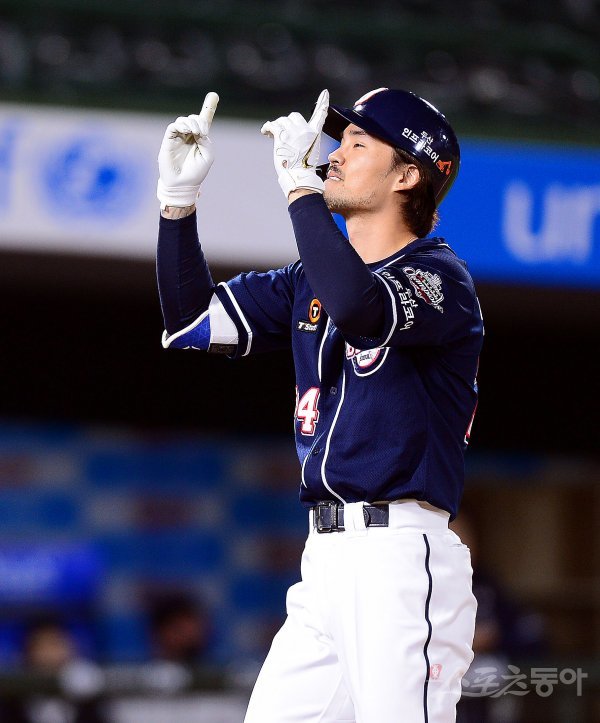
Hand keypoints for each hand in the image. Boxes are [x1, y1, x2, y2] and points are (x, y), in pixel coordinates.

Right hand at [157, 92, 218, 208]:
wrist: (182, 185)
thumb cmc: (196, 172)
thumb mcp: (208, 156)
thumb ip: (206, 140)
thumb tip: (198, 129)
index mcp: (200, 139)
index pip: (204, 121)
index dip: (208, 108)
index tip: (214, 96)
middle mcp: (189, 136)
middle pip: (194, 118)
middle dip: (200, 120)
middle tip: (203, 131)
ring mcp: (178, 137)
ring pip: (184, 120)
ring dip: (191, 123)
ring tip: (195, 132)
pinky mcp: (169, 140)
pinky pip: (173, 126)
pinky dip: (181, 125)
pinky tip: (187, 131)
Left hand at [261, 89, 328, 198]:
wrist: (298, 177)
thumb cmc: (303, 169)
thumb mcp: (309, 151)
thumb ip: (304, 140)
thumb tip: (291, 136)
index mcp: (314, 134)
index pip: (320, 115)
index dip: (322, 103)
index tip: (325, 93)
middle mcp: (305, 131)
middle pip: (294, 116)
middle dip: (287, 123)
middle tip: (283, 133)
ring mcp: (293, 133)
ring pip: (282, 121)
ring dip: (277, 127)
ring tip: (273, 135)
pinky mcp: (281, 137)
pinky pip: (272, 125)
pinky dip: (267, 128)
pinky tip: (265, 132)